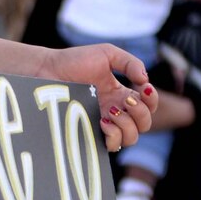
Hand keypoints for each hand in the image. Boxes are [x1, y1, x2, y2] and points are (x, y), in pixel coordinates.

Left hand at [39, 43, 155, 152]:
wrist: (48, 70)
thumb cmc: (74, 61)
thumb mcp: (107, 54)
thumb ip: (131, 63)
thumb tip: (145, 81)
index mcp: (121, 95)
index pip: (149, 106)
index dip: (152, 100)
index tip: (143, 88)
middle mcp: (116, 112)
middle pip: (144, 125)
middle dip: (141, 113)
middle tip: (126, 100)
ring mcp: (104, 125)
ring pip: (131, 138)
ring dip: (128, 124)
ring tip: (111, 110)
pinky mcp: (91, 135)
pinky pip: (113, 146)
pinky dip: (114, 134)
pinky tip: (103, 120)